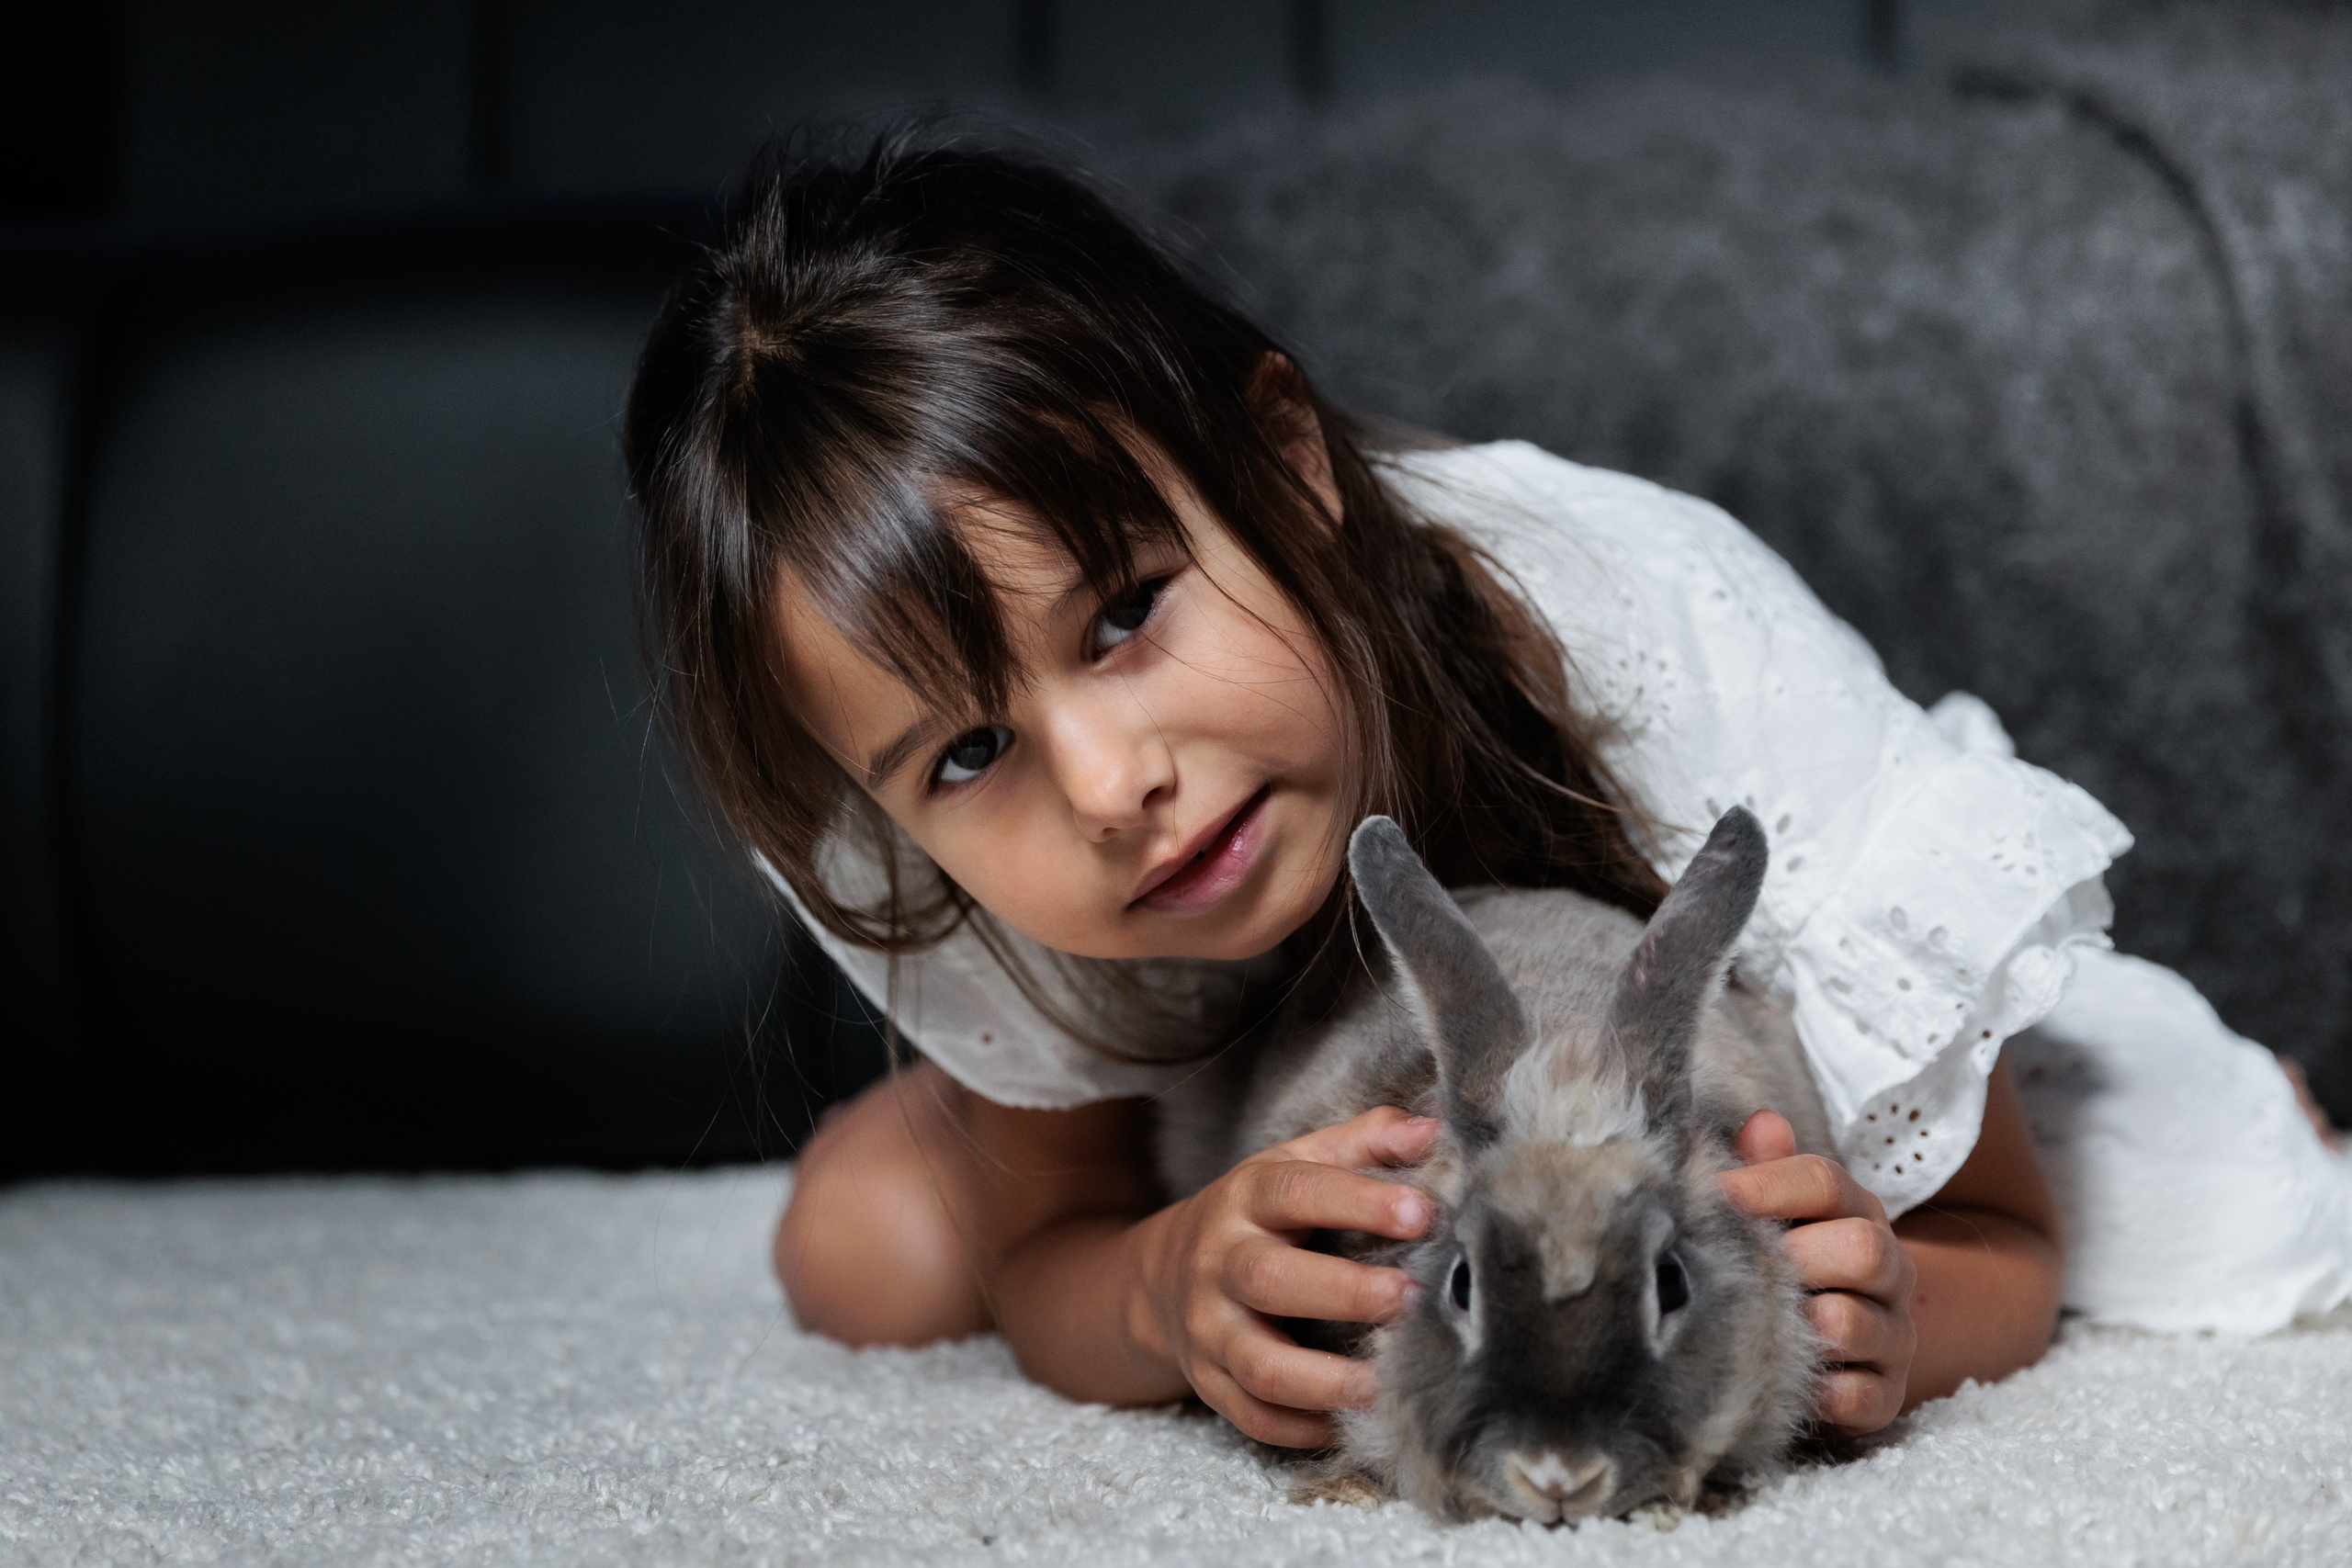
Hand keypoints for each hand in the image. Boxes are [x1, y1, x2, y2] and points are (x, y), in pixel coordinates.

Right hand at [1132, 1106, 1438, 1447]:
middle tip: (1409, 1298)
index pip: (1296, 1191)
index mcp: (1247, 1198)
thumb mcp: (1298, 1163)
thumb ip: (1364, 1142)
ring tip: (1388, 1383)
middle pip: (1270, 1278)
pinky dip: (1305, 1428)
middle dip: (1342, 1292)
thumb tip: (1434, 1130)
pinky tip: (1355, 1420)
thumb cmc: (1261, 1215)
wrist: (1163, 1277)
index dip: (1358, 1200)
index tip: (1421, 1212)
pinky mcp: (1210, 1384)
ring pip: (1260, 1365)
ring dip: (1327, 1381)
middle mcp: (1220, 1262)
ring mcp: (1210, 1329)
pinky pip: (1255, 1417)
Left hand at [1718, 1109, 1917, 1436]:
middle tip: (1739, 1274)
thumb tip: (1762, 1123)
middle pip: (1861, 1249)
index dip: (1765, 1185)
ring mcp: (1893, 1335)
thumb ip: (1764, 1168)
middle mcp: (1889, 1269)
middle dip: (1791, 1261)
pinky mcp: (1886, 1395)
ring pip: (1851, 1324)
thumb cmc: (1786, 1265)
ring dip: (1795, 1327)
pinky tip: (1779, 1381)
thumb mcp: (1775, 1213)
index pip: (1824, 1181)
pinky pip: (1856, 1396)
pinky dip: (1813, 1391)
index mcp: (1856, 1212)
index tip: (1712, 1195)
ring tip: (1752, 1328)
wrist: (1839, 1351)